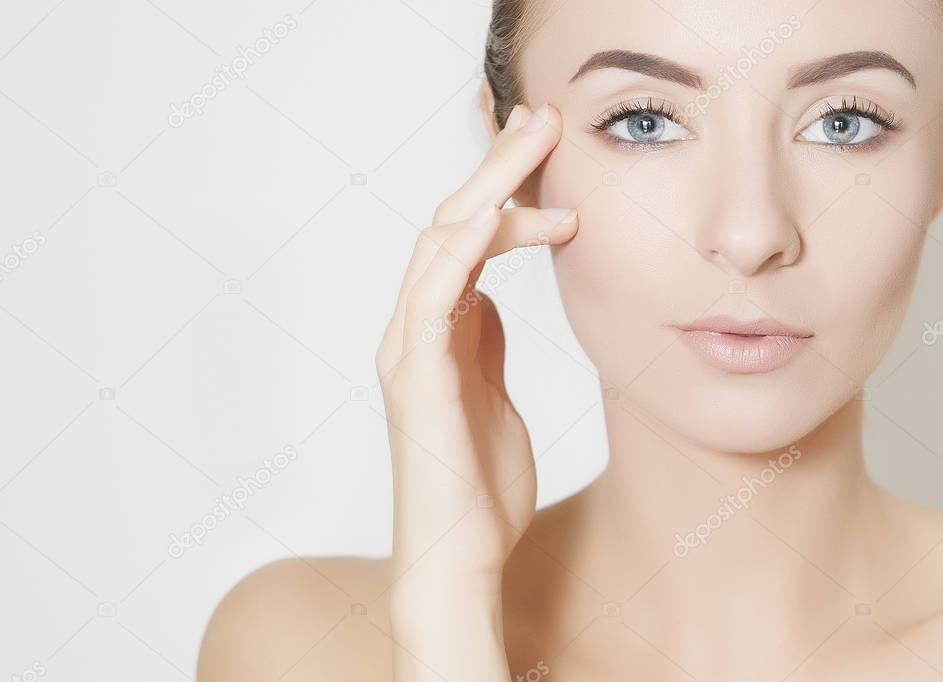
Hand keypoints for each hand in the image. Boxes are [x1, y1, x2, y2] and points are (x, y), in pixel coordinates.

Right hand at [375, 103, 575, 679]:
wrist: (459, 557)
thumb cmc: (478, 488)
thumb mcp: (491, 396)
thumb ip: (484, 345)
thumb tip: (491, 301)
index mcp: (437, 334)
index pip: (463, 241)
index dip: (500, 192)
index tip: (546, 158)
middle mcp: (414, 330)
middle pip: (448, 225)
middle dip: (495, 168)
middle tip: (539, 119)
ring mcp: (409, 350)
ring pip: (438, 244)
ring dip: (486, 189)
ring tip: (534, 143)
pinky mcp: (416, 376)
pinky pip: (432, 296)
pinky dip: (461, 250)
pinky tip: (499, 217)